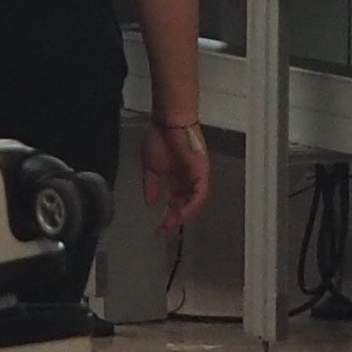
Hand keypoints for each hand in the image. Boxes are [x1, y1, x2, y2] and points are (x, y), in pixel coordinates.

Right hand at [143, 117, 209, 234]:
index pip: (177, 203)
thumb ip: (151, 186)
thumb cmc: (161, 136)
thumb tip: (149, 202)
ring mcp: (197, 176)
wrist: (169, 120)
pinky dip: (191, 206)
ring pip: (194, 203)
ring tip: (170, 225)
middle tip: (164, 230)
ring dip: (183, 215)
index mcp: (178, 178)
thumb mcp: (151, 167)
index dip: (169, 217)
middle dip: (175, 220)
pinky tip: (180, 213)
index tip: (159, 228)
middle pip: (187, 206)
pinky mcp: (202, 173)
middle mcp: (190, 180)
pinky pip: (199, 194)